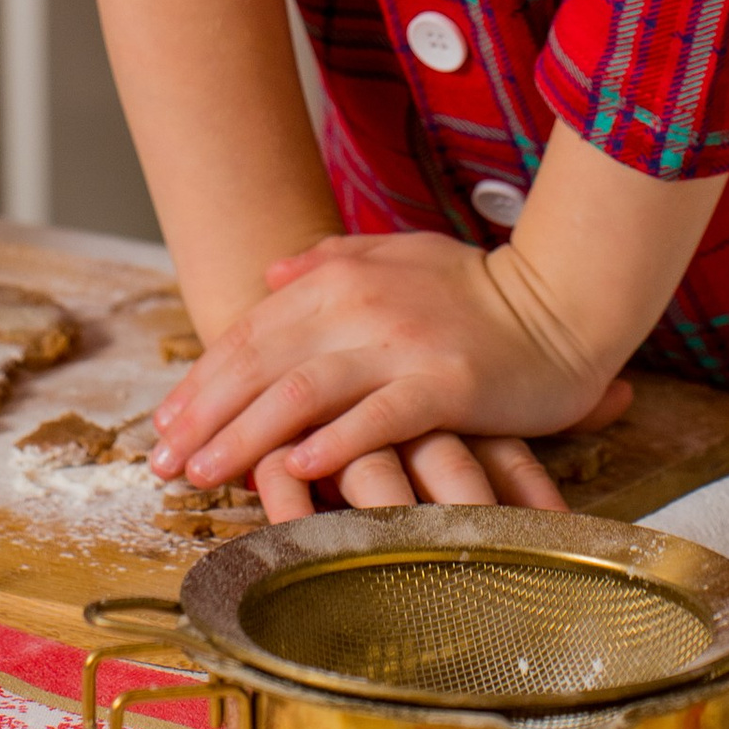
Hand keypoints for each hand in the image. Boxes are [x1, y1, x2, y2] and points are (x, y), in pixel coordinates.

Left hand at [151, 228, 633, 520]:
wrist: (564, 298)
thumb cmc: (479, 287)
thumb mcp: (398, 254)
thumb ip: (331, 260)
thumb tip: (271, 274)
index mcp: (343, 277)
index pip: (252, 333)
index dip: (202, 381)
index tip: (165, 426)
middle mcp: (361, 305)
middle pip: (261, 365)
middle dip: (205, 417)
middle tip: (164, 464)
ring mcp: (401, 344)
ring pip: (302, 393)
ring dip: (246, 437)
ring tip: (207, 474)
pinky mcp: (444, 383)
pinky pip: (377, 416)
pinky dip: (332, 443)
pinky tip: (295, 471)